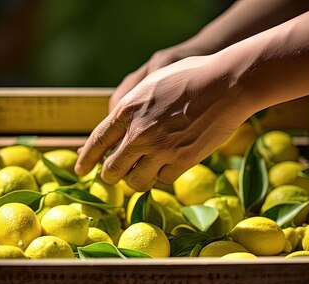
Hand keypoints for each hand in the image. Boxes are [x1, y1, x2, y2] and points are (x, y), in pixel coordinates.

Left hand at [75, 54, 252, 190]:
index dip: (86, 159)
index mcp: (128, 109)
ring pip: (136, 181)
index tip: (81, 169)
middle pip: (112, 169)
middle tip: (116, 174)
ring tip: (144, 171)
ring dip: (138, 178)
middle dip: (112, 174)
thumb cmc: (191, 76)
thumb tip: (119, 126)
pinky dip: (163, 175)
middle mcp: (139, 133)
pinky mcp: (182, 161)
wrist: (227, 83)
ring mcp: (160, 149)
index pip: (97, 141)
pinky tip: (169, 164)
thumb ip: (133, 106)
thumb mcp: (152, 83)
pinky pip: (163, 180)